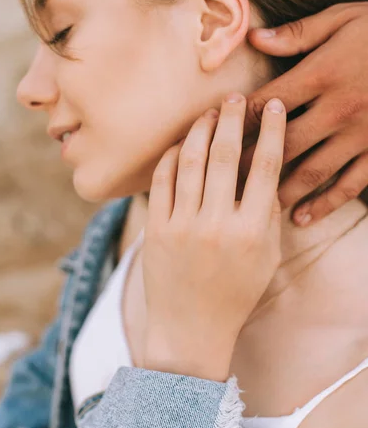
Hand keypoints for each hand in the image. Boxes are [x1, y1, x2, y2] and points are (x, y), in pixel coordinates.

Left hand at [142, 93, 285, 381]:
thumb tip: (264, 171)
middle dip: (233, 118)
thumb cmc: (234, 294)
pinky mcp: (156, 229)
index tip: (272, 106)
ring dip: (201, 130)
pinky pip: (161, 180)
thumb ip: (268, 215)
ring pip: (191, 161)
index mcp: (251, 231)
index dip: (271, 130)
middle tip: (236, 97)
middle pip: (227, 155)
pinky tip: (180, 143)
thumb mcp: (265, 258)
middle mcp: (217, 224)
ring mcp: (182, 225)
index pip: (266, 167)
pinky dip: (170, 156)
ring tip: (210, 113)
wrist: (189, 330)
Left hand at [243, 3, 367, 227]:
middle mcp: (338, 109)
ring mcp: (361, 134)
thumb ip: (297, 34)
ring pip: (312, 171)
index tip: (216, 135)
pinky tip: (301, 218)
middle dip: (250, 164)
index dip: (237, 121)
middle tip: (222, 182)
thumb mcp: (342, 20)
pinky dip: (325, 205)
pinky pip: (350, 185)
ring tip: (252, 206)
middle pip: (282, 144)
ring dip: (280, 191)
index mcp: (322, 75)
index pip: (267, 103)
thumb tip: (252, 38)